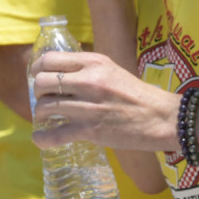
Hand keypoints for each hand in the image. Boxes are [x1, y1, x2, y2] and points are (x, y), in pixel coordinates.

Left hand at [28, 50, 178, 150]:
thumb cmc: (137, 94)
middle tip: (44, 99)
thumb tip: (60, 70)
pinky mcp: (91, 131)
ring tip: (47, 117)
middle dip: (37, 92)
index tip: (38, 77)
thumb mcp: (112, 70)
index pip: (50, 59)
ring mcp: (89, 107)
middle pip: (43, 82)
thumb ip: (87, 68)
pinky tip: (41, 139)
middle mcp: (89, 81)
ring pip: (46, 107)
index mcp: (94, 62)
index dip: (37, 69)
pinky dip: (43, 139)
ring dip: (41, 114)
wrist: (161, 118)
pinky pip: (56, 135)